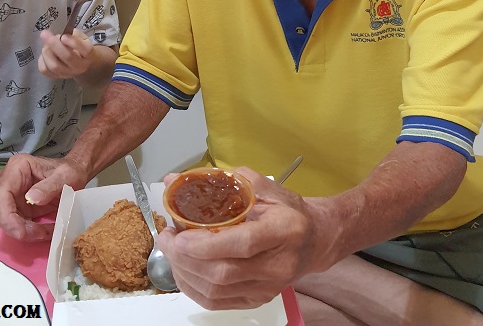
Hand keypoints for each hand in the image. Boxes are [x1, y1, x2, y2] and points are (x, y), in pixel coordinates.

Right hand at [0, 153, 87, 240]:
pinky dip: (30, 232)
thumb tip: (32, 198)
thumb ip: (50, 186)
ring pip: (6, 222)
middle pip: (0, 212)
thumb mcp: (65, 176)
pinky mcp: (17, 208)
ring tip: (45, 232)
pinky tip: (45, 231)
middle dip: (17, 227)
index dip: (8, 217)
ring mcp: (11, 196)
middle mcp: (8, 181)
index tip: (21, 232)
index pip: (2, 195)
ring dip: (24, 232)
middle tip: (39, 234)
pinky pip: (17, 225)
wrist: (75, 174)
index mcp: (17, 167)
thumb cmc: (70, 171)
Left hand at [38, 29, 94, 78]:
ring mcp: (68, 74)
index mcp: (89, 55)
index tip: (64, 36)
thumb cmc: (79, 47)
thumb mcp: (81, 37)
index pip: (86, 50)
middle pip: (68, 57)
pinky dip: (42, 59)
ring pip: (54, 65)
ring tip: (46, 44)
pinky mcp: (56, 77)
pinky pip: (45, 70)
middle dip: (55, 44)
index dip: (74, 42)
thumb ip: (73, 35)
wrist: (79, 63)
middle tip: (45, 34)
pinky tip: (45, 53)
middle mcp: (80, 67)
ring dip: (47, 52)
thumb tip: (60, 36)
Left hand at [158, 167, 326, 310]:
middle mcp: (277, 265)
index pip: (242, 243)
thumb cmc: (288, 210)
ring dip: (185, 273)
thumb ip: (222, 181)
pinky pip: (218, 302)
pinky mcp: (258, 299)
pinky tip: (183, 269)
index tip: (179, 235)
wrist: (315, 240)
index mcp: (282, 230)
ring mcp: (267, 287)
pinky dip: (194, 288)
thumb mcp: (263, 185)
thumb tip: (177, 180)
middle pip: (223, 272)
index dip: (206, 244)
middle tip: (166, 238)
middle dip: (185, 258)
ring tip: (171, 250)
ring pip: (217, 290)